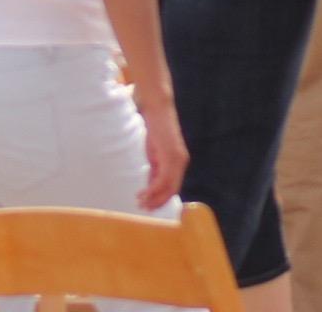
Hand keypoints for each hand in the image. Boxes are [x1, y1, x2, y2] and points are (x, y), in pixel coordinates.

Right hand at [137, 90, 186, 207]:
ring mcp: (177, 159)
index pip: (173, 187)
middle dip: (158, 202)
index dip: (162, 199)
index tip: (149, 207)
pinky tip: (143, 193)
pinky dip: (153, 189)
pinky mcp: (170, 156)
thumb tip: (151, 186)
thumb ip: (156, 169)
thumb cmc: (156, 131)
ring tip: (140, 202)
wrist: (158, 112)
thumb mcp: (155, 155)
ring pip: (168, 187)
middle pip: (172, 190)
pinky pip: (163, 179)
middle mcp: (181, 162)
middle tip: (144, 209)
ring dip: (153, 198)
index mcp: (179, 162)